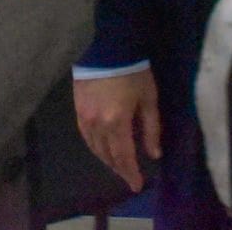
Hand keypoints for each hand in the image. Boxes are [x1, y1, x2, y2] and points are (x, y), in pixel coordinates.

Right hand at [73, 66, 161, 193]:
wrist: (106, 45)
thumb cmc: (133, 70)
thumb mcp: (148, 97)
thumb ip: (151, 127)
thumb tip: (154, 153)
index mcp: (117, 122)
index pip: (124, 157)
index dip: (130, 173)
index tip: (137, 186)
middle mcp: (98, 125)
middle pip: (108, 155)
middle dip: (119, 168)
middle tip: (129, 176)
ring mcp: (84, 117)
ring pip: (95, 148)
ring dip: (107, 159)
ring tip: (117, 165)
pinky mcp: (77, 108)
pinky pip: (85, 136)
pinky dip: (94, 147)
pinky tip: (101, 148)